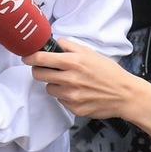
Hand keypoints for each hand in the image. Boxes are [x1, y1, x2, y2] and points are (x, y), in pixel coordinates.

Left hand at [25, 39, 150, 151]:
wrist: (125, 95)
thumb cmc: (109, 72)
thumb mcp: (90, 53)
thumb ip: (70, 46)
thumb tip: (55, 42)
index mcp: (73, 62)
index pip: (41, 59)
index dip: (30, 57)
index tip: (26, 57)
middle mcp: (70, 79)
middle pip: (39, 75)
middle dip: (39, 71)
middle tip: (46, 69)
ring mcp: (71, 96)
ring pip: (49, 88)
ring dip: (54, 84)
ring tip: (68, 82)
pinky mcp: (75, 109)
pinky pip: (60, 101)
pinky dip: (65, 96)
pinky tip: (77, 92)